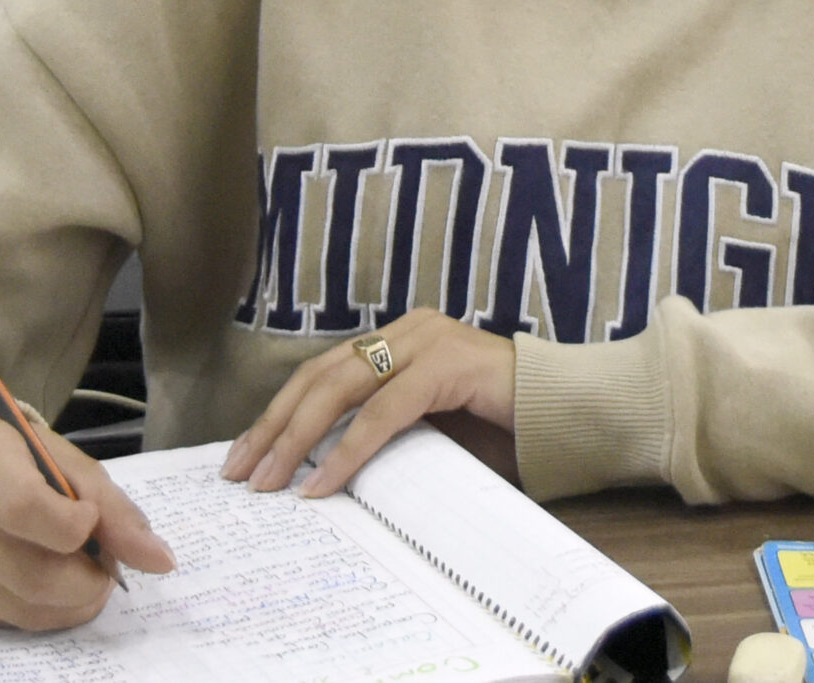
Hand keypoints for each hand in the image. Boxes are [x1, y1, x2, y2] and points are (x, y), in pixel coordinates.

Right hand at [0, 417, 175, 630]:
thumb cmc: (21, 460)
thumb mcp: (68, 464)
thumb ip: (114, 511)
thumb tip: (161, 562)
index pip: (24, 508)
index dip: (74, 528)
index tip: (90, 523)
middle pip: (28, 575)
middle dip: (85, 583)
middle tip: (102, 570)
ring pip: (16, 610)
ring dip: (65, 604)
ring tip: (76, 576)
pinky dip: (30, 611)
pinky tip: (34, 581)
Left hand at [225, 309, 517, 497]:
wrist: (572, 413)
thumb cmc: (505, 429)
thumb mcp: (430, 432)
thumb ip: (384, 437)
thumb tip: (318, 475)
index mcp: (401, 340)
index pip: (322, 373)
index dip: (278, 413)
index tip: (244, 456)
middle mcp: (409, 331)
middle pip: (320, 376)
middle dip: (273, 426)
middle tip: (241, 473)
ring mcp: (428, 342)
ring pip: (342, 389)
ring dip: (297, 439)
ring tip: (270, 481)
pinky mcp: (448, 366)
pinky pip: (384, 412)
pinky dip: (348, 450)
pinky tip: (322, 482)